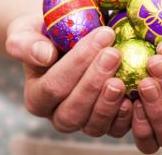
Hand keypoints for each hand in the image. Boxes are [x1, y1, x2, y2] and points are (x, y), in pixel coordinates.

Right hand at [6, 14, 131, 137]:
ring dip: (109, 102)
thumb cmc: (47, 36)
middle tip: (114, 54)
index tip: (103, 35)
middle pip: (73, 110)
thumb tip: (44, 55)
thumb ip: (27, 44)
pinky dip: (126, 117)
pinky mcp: (106, 124)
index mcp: (37, 96)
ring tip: (122, 78)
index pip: (54, 86)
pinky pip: (115, 130)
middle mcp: (57, 115)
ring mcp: (83, 122)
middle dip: (95, 82)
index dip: (78, 62)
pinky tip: (134, 97)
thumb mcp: (27, 32)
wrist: (68, 42)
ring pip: (93, 125)